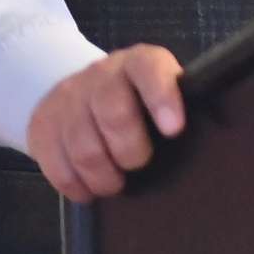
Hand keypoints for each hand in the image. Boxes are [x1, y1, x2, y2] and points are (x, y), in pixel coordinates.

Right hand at [23, 44, 184, 200]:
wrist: (78, 90)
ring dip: (102, 176)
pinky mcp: (43, 125)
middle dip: (130, 150)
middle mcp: (101, 76)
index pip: (148, 69)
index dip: (161, 97)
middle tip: (137, 164)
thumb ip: (177, 106)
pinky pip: (55, 163)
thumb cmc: (135, 101)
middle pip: (113, 112)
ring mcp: (68, 99)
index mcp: (138, 64)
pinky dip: (75, 185)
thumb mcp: (159, 92)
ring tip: (113, 184)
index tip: (174, 129)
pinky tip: (87, 190)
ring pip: (82, 145)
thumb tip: (211, 132)